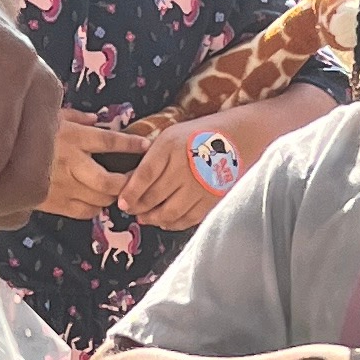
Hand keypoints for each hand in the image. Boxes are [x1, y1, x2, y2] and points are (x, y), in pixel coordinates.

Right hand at [41, 114, 142, 223]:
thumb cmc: (25, 131)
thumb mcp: (49, 116)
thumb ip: (75, 117)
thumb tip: (95, 118)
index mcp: (72, 138)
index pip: (109, 142)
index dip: (131, 145)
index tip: (146, 146)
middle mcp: (71, 164)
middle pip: (110, 182)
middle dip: (127, 184)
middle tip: (134, 180)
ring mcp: (63, 186)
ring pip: (100, 200)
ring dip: (112, 197)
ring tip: (116, 191)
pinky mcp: (54, 203)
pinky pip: (84, 212)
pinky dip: (95, 208)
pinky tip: (95, 201)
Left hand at [122, 121, 242, 232]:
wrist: (238, 138)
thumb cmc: (198, 136)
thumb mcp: (171, 136)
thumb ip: (152, 157)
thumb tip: (129, 182)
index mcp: (171, 146)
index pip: (144, 175)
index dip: (130, 193)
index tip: (122, 203)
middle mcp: (184, 166)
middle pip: (154, 197)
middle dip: (138, 207)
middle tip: (130, 210)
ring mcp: (200, 185)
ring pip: (169, 212)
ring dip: (153, 218)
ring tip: (145, 217)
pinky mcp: (212, 199)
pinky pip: (188, 219)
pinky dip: (173, 224)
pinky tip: (165, 221)